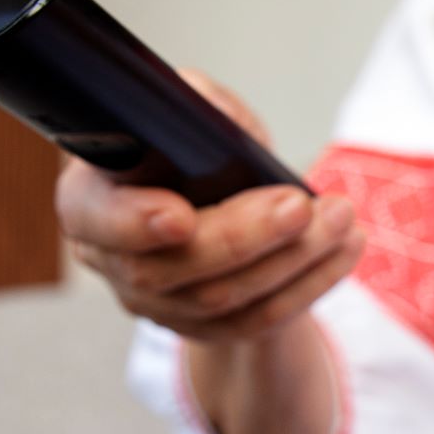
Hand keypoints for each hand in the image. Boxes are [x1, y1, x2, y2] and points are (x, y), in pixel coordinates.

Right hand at [56, 69, 364, 342]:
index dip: (134, 224)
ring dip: (292, 262)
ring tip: (340, 219)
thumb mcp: (189, 109)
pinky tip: (344, 250)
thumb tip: (217, 118)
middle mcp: (111, 261)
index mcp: (89, 199)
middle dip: (244, 238)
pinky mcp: (203, 329)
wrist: (212, 197)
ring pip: (221, 302)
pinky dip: (308, 286)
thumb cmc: (190, 146)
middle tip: (301, 206)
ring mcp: (155, 305)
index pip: (95, 220)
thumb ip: (195, 104)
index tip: (181, 217)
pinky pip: (256, 323)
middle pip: (170, 271)